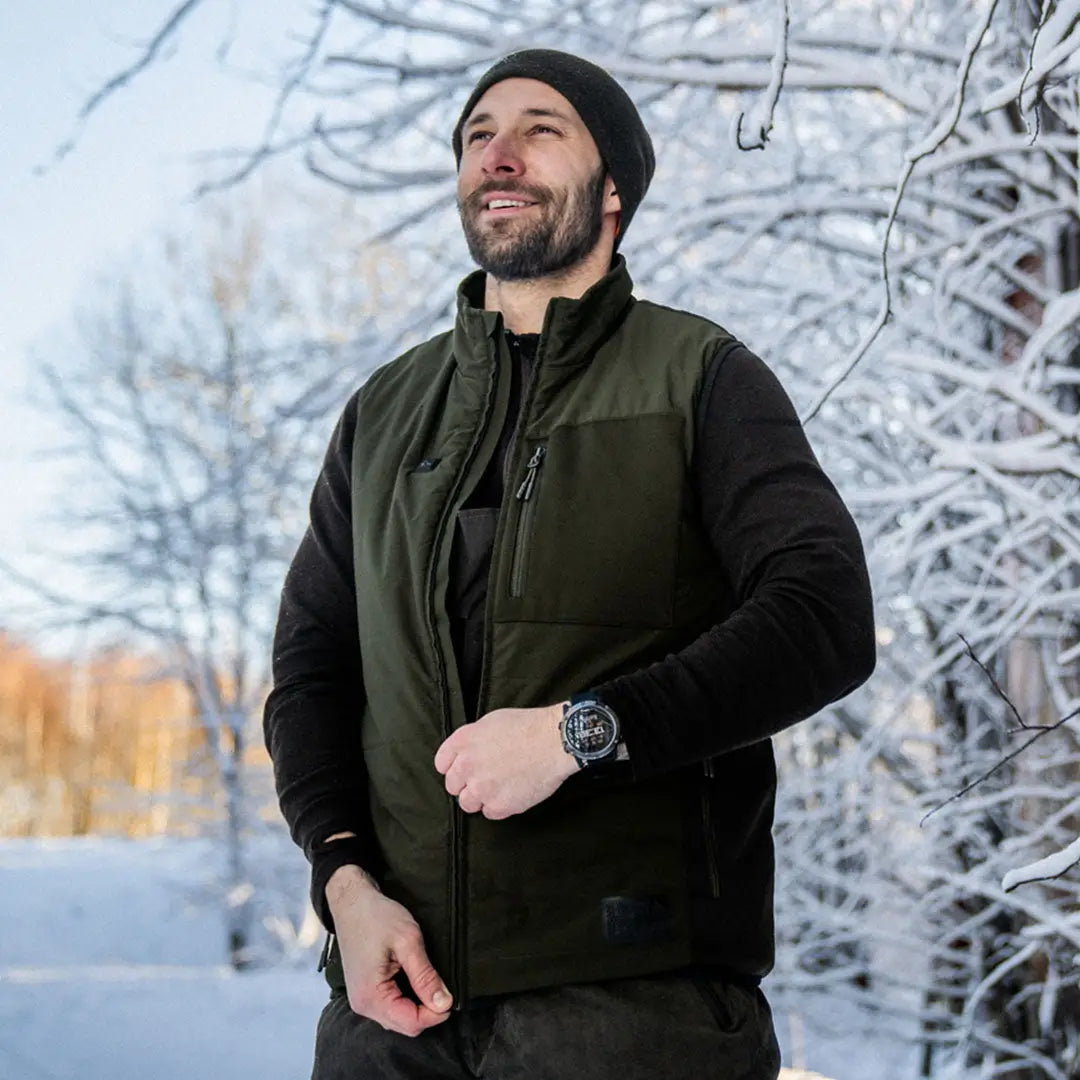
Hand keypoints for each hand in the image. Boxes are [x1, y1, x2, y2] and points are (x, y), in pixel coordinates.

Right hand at [326, 865, 452, 1036]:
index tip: (450, 996)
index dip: (436, 1013)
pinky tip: (413, 981)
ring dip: (417, 1005)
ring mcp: (361, 1000)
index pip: (411, 1023)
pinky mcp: (364, 992)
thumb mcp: (408, 942)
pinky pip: (390, 1008)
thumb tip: (444, 1004)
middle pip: (405, 1025)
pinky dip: (406, 1000)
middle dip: (427, 1011)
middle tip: (441, 985)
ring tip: (427, 980)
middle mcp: (363, 1005)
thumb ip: (426, 976)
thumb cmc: (376, 916)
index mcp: (371, 996)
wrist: (352, 902)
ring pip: (398, 1018)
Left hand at [434, 702, 577, 819]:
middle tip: (485, 779)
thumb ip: (473, 740)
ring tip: (498, 789)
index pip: (442, 764)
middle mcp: (467, 765)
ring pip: (467, 803)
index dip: (453, 768)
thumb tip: (469, 752)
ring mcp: (481, 787)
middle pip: (452, 786)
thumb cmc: (528, 727)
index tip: (462, 771)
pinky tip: (511, 793)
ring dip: (480, 798)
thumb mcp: (492, 722)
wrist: (553, 741)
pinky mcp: (499, 805)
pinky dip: (499, 806)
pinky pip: (490, 813)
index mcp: (463, 742)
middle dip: (466, 784)